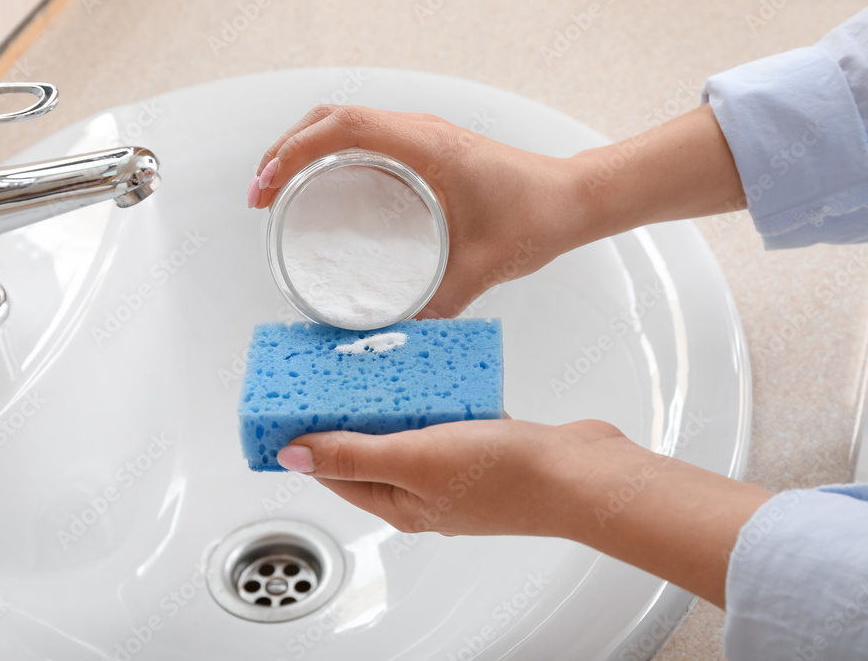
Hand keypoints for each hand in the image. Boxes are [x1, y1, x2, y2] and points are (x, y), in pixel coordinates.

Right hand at [246, 105, 590, 317]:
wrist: (573, 199)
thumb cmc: (536, 217)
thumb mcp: (483, 267)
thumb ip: (440, 305)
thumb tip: (394, 336)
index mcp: (428, 147)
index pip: (344, 127)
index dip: (294, 151)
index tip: (267, 188)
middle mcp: (421, 132)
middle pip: (330, 117)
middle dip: (284, 148)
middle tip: (259, 194)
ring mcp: (422, 136)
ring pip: (344, 121)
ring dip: (303, 145)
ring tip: (275, 187)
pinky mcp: (426, 148)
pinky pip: (365, 135)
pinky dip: (329, 151)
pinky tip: (319, 186)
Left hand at [277, 417, 771, 606]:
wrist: (582, 475)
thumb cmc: (505, 477)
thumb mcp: (415, 459)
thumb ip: (352, 453)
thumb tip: (292, 454)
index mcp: (401, 504)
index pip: (336, 473)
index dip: (308, 442)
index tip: (288, 407)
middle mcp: (425, 491)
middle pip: (369, 451)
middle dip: (346, 415)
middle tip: (326, 374)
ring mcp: (457, 469)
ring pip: (408, 431)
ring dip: (389, 403)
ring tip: (370, 366)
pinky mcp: (486, 445)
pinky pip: (445, 417)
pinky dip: (433, 396)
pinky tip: (431, 371)